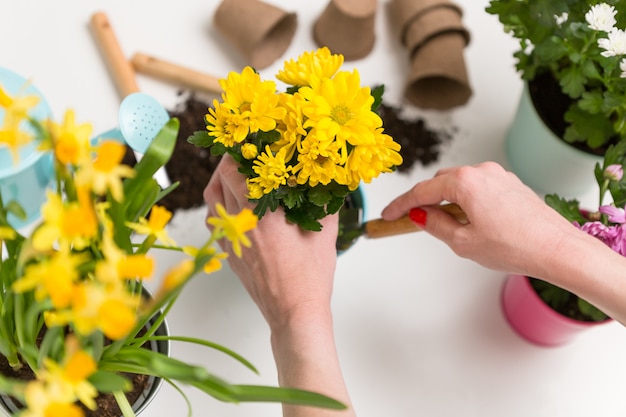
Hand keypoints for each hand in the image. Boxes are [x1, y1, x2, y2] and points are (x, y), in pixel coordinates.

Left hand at [203, 155, 338, 330]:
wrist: (294, 312)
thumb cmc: (310, 277)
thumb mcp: (325, 234)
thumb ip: (324, 202)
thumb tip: (328, 180)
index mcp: (263, 215)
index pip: (235, 173)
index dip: (236, 153)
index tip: (246, 143)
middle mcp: (242, 225)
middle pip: (219, 182)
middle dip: (227, 163)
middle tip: (241, 154)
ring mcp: (232, 241)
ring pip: (211, 202)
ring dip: (218, 183)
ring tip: (232, 174)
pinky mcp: (231, 254)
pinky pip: (215, 223)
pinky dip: (219, 206)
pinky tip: (233, 205)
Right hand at [381, 162, 574, 275]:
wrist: (557, 249)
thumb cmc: (515, 246)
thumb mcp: (463, 242)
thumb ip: (435, 225)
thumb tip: (420, 216)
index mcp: (465, 182)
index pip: (422, 192)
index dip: (401, 205)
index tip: (388, 215)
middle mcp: (481, 171)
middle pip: (440, 182)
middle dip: (425, 200)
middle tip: (412, 221)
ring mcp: (499, 175)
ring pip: (460, 183)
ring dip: (447, 200)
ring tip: (445, 226)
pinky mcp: (511, 184)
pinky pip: (479, 187)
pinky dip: (466, 199)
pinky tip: (470, 221)